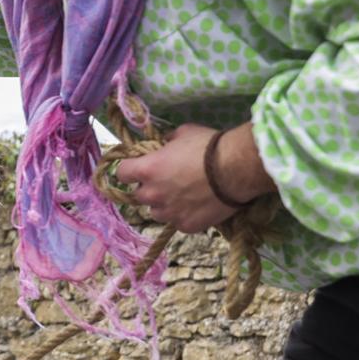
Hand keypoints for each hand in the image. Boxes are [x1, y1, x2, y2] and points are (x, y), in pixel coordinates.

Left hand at [112, 123, 272, 233]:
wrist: (236, 170)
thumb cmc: (208, 147)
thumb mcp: (183, 133)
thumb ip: (167, 142)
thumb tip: (164, 145)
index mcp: (147, 170)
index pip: (121, 173)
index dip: (129, 169)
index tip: (138, 167)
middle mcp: (152, 194)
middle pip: (139, 195)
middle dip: (149, 188)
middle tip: (167, 181)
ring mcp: (169, 213)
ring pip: (156, 212)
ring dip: (163, 205)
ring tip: (182, 197)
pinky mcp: (185, 226)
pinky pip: (177, 222)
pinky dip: (183, 215)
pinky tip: (198, 206)